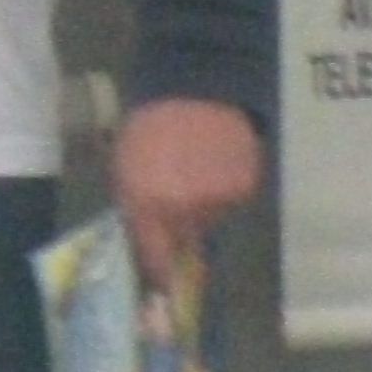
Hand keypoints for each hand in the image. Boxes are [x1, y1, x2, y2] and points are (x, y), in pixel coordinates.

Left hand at [113, 96, 261, 279]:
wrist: (193, 87)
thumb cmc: (148, 124)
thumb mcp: (127, 167)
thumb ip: (137, 207)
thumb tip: (149, 241)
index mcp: (147, 201)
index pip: (154, 253)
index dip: (160, 271)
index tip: (163, 284)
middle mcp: (184, 208)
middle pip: (185, 238)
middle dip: (180, 228)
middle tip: (175, 199)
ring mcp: (218, 198)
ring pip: (209, 218)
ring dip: (201, 205)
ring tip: (193, 170)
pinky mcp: (244, 186)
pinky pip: (230, 201)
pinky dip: (222, 189)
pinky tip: (213, 162)